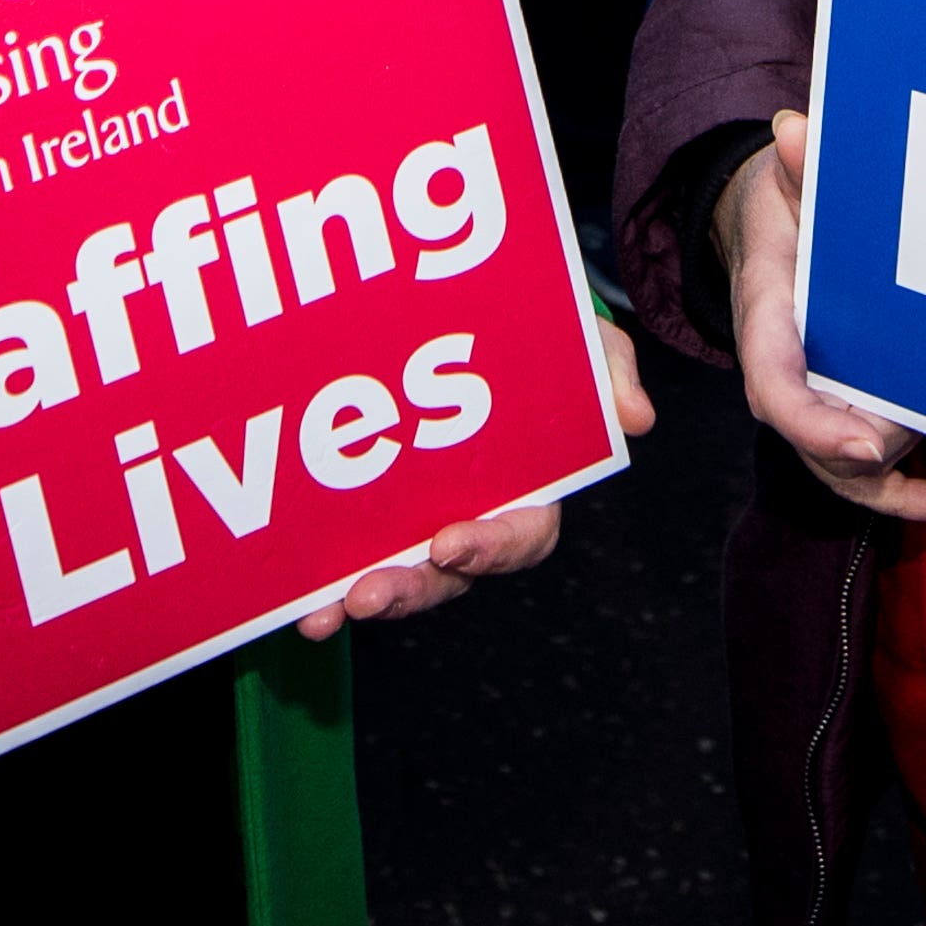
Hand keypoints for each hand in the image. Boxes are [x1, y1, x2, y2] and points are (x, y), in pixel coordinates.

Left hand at [291, 315, 655, 635]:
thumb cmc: (540, 337)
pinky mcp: (368, 507)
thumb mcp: (584, 343)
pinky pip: (344, 550)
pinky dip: (316, 577)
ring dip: (356, 597)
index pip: (520, 536)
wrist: (482, 311)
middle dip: (408, 589)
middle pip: (446, 574)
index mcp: (528, 489)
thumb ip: (608, 372)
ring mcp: (416, 516)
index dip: (491, 547)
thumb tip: (638, 417)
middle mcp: (471, 516)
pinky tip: (287, 593)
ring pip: (392, 573)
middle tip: (367, 595)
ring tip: (318, 614)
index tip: (452, 542)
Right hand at [725, 110, 925, 526]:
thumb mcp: (785, 183)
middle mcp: (787, 377)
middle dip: (874, 459)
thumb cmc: (782, 213)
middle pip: (818, 446)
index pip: (777, 390)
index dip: (817, 425)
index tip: (867, 442)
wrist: (770, 237)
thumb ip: (798, 165)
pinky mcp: (846, 415)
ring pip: (846, 470)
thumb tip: (794, 129)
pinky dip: (906, 497)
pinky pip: (868, 474)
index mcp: (765, 326)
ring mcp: (817, 402)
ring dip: (897, 484)